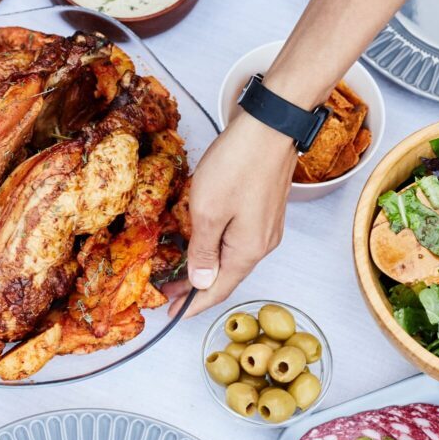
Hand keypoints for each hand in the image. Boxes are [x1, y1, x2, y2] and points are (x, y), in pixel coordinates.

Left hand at [163, 112, 296, 317]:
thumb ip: (203, 250)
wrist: (271, 126)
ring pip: (232, 255)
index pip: (218, 289)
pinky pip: (238, 238)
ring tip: (181, 268)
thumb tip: (201, 283)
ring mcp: (267, 226)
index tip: (170, 313)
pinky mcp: (266, 208)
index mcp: (248, 250)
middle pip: (226, 275)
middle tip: (168, 290)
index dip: (193, 304)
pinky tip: (203, 239)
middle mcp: (262, 244)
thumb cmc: (238, 165)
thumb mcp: (208, 211)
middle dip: (197, 285)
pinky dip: (218, 245)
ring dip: (207, 264)